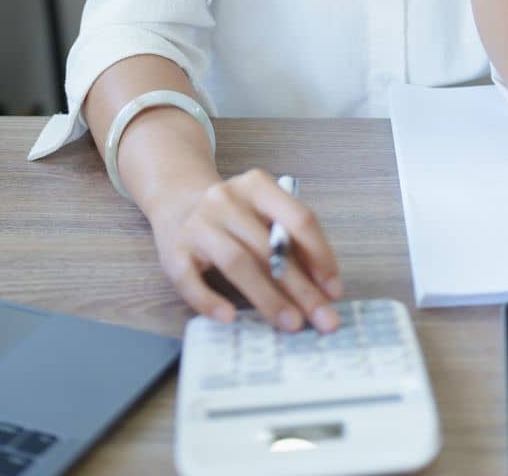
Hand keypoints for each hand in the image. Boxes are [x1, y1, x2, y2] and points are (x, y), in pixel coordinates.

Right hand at [150, 168, 343, 332]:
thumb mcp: (263, 212)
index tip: (334, 290)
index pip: (298, 218)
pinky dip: (210, 301)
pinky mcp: (173, 251)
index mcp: (257, 185)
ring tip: (291, 323)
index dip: (320, 256)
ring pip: (237, 262)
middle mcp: (225, 199)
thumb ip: (290, 239)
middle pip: (270, 247)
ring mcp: (197, 224)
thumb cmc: (232, 216)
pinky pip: (191, 281)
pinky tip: (230, 317)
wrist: (177, 202)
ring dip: (268, 297)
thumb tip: (324, 287)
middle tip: (323, 319)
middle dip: (301, 287)